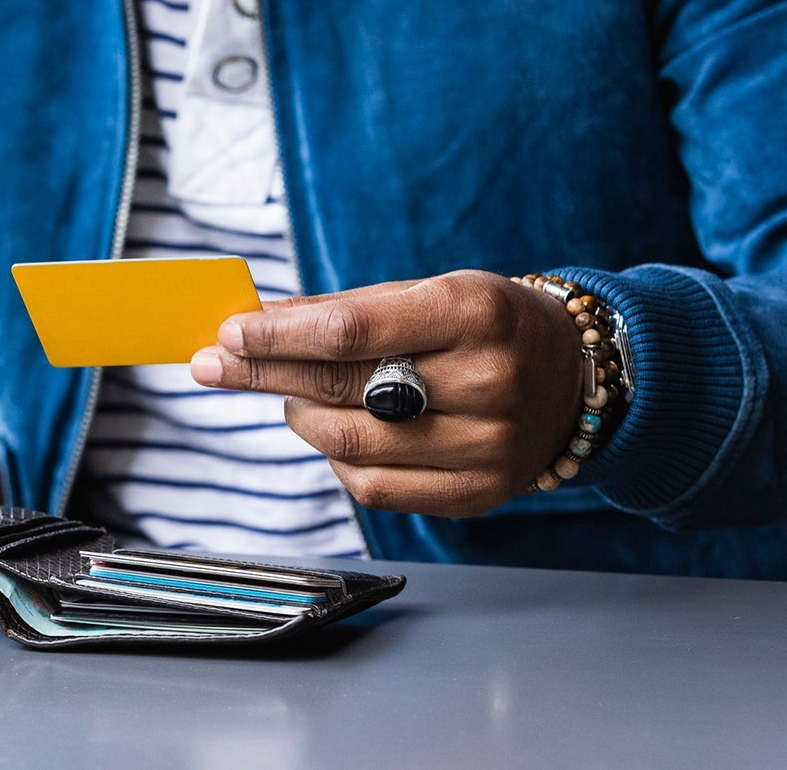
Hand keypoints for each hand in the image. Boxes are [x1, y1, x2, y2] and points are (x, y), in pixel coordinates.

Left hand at [189, 270, 584, 517]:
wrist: (574, 379)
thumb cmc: (487, 324)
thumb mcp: (431, 292)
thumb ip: (345, 309)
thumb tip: (254, 326)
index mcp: (475, 314)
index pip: (351, 330)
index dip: (278, 335)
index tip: (228, 332)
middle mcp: (487, 383)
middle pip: (342, 388)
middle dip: (265, 374)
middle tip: (212, 363)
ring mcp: (486, 448)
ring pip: (348, 443)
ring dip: (298, 415)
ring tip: (289, 395)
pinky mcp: (476, 495)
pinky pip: (374, 486)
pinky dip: (336, 457)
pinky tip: (333, 429)